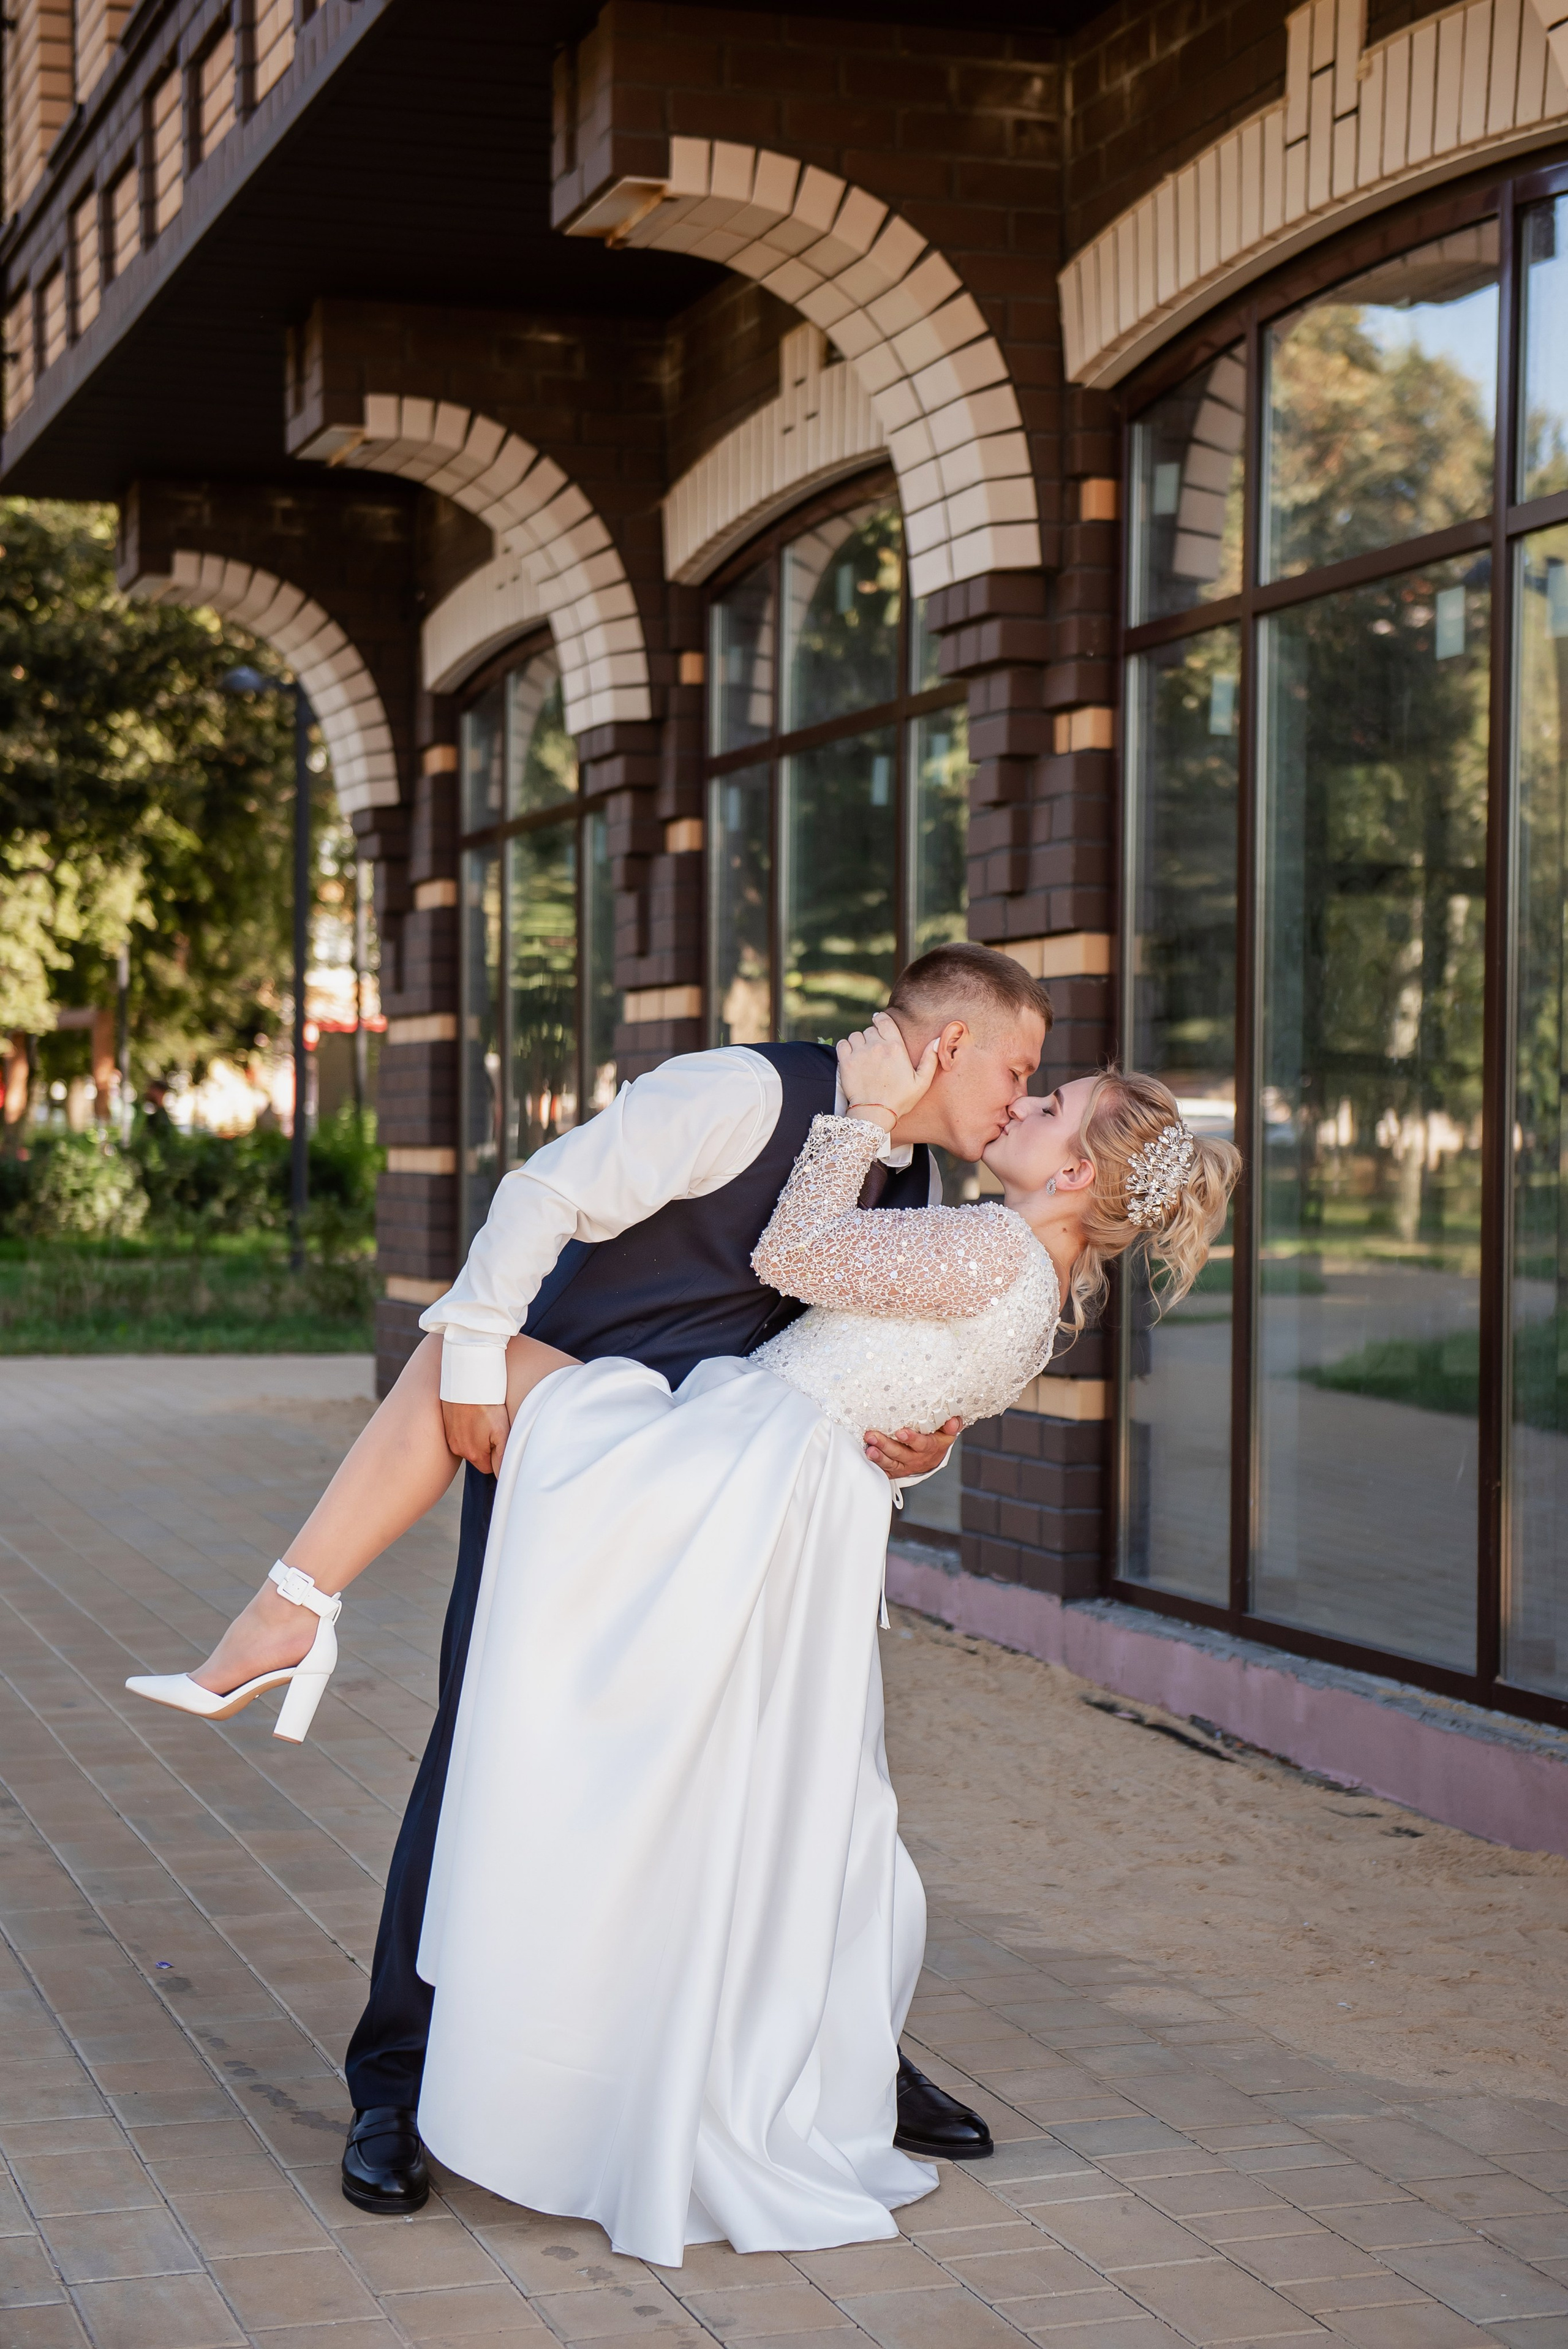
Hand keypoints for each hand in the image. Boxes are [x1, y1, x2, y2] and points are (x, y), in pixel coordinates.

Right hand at [441, 1399, 510, 1475]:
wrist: (466, 1383)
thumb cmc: (486, 1406)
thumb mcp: (501, 1431)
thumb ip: (502, 1456)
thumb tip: (502, 1476)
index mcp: (473, 1454)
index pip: (488, 1468)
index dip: (496, 1456)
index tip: (499, 1441)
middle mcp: (458, 1449)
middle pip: (477, 1457)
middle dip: (485, 1448)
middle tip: (492, 1428)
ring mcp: (450, 1437)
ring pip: (468, 1445)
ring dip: (475, 1437)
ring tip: (482, 1420)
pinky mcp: (446, 1426)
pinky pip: (459, 1434)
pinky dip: (466, 1428)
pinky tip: (472, 1415)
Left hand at [837, 1010, 938, 1131]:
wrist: (875, 1115)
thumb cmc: (900, 1100)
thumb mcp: (921, 1082)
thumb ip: (930, 1059)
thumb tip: (937, 1040)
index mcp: (896, 1047)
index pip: (884, 1020)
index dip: (881, 1020)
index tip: (880, 1026)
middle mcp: (877, 1046)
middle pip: (870, 1029)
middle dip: (872, 1037)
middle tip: (875, 1052)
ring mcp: (860, 1053)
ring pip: (856, 1035)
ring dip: (859, 1043)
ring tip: (863, 1056)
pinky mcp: (846, 1062)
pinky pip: (843, 1044)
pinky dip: (846, 1048)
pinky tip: (852, 1058)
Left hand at [864, 1417, 960, 1481]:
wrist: (933, 1457)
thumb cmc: (938, 1440)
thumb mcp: (948, 1432)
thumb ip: (951, 1426)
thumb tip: (952, 1421)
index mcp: (931, 1448)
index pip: (922, 1444)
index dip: (912, 1439)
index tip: (900, 1432)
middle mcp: (918, 1459)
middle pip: (901, 1454)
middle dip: (886, 1445)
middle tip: (873, 1436)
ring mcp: (906, 1466)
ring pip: (891, 1464)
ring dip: (879, 1457)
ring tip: (869, 1449)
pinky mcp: (897, 1471)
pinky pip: (886, 1470)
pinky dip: (876, 1465)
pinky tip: (867, 1457)